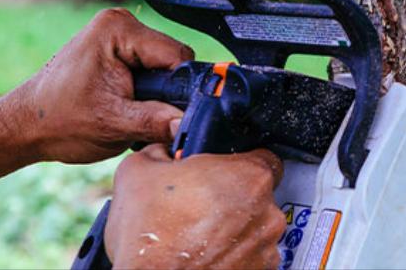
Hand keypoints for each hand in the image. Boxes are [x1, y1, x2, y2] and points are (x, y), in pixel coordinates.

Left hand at [13, 8, 193, 162]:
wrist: (25, 126)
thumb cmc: (56, 121)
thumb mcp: (113, 125)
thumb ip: (156, 121)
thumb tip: (187, 125)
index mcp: (119, 29)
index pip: (177, 56)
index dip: (177, 89)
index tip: (166, 112)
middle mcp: (120, 22)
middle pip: (172, 59)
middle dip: (163, 91)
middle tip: (138, 114)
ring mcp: (118, 32)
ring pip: (164, 65)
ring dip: (154, 92)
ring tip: (127, 110)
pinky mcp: (117, 46)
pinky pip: (150, 66)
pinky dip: (144, 88)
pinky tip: (125, 102)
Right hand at [105, 144, 285, 269]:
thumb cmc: (150, 241)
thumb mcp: (137, 173)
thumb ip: (159, 152)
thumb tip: (163, 152)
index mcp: (249, 176)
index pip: (260, 157)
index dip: (235, 164)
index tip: (218, 174)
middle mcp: (268, 210)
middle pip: (257, 193)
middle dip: (232, 198)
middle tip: (201, 206)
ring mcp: (266, 244)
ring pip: (255, 226)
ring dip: (234, 228)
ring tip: (200, 234)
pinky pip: (252, 254)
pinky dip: (235, 254)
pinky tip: (208, 254)